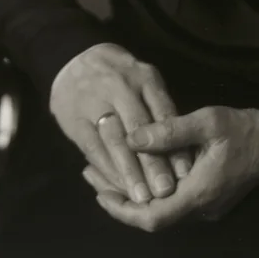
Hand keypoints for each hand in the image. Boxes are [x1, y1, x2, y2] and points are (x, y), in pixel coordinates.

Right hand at [50, 42, 191, 203]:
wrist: (72, 59)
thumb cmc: (119, 75)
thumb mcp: (143, 79)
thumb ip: (159, 109)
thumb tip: (180, 148)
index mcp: (144, 77)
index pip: (163, 113)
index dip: (174, 144)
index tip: (186, 173)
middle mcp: (121, 87)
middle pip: (139, 128)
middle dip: (153, 163)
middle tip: (166, 192)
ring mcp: (96, 102)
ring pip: (115, 141)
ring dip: (129, 172)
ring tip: (143, 198)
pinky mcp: (76, 119)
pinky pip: (93, 148)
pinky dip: (106, 170)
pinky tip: (118, 188)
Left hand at [87, 104, 258, 231]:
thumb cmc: (243, 128)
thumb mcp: (207, 121)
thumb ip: (170, 131)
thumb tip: (132, 138)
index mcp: (199, 194)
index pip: (152, 218)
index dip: (122, 210)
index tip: (98, 192)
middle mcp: (200, 208)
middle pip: (151, 217)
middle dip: (119, 199)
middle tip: (92, 174)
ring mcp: (206, 207)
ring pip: (161, 210)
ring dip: (134, 194)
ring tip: (107, 168)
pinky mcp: (209, 199)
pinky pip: (173, 202)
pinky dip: (150, 189)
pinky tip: (138, 168)